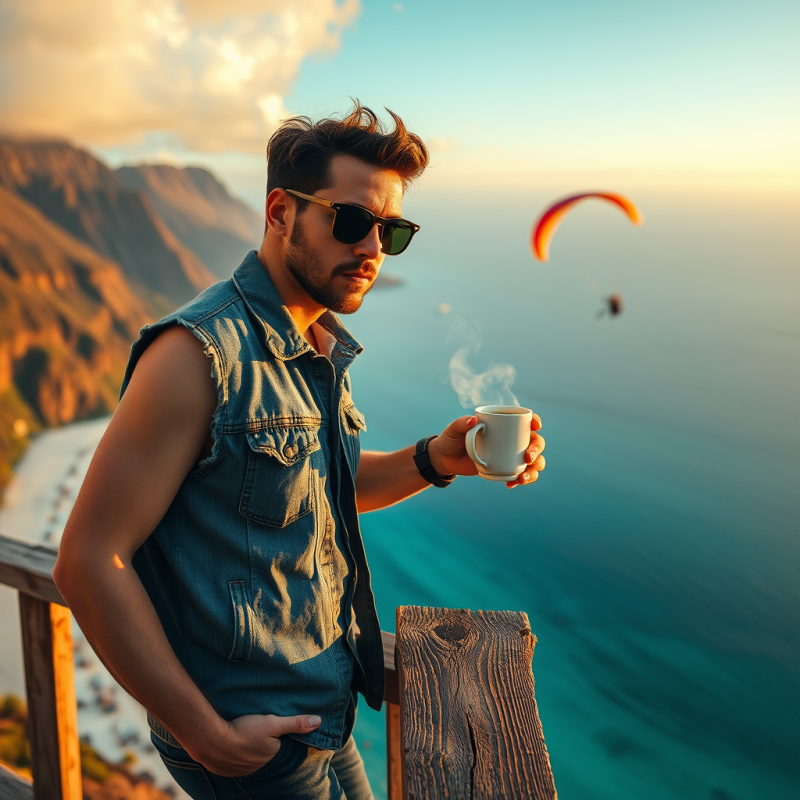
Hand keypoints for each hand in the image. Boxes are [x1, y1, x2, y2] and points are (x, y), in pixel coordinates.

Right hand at [189, 713, 320, 776]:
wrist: (211, 740)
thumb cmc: (244, 730)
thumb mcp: (273, 722)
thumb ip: (295, 723)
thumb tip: (319, 721)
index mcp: (270, 757)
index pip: (277, 748)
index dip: (276, 738)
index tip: (272, 729)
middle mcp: (256, 768)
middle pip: (262, 754)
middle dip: (261, 746)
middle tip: (255, 732)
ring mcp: (239, 771)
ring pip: (247, 760)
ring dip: (246, 751)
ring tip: (243, 737)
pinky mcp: (224, 770)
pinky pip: (232, 764)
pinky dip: (233, 755)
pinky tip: (230, 745)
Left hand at [428, 414, 544, 489]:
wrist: (445, 459)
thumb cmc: (450, 439)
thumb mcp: (453, 430)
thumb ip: (461, 424)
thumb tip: (473, 420)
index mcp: (502, 424)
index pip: (524, 420)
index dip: (535, 422)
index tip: (536, 427)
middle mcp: (511, 439)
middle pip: (535, 442)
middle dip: (537, 450)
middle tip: (527, 458)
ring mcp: (511, 455)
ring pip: (534, 461)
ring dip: (534, 469)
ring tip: (523, 477)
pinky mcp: (506, 469)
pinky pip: (522, 474)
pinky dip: (523, 479)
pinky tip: (513, 483)